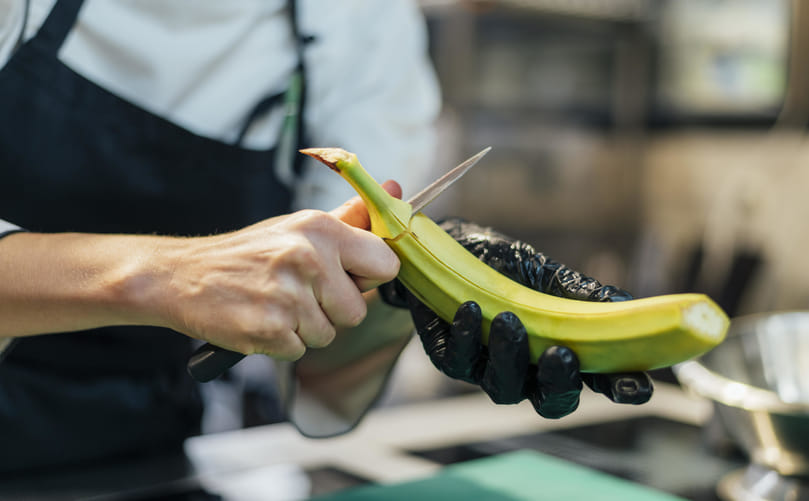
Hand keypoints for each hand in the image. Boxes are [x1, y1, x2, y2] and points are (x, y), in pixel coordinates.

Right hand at [153, 182, 402, 360]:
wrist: (183, 276)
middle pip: (358, 310)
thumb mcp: (298, 227)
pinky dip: (282, 343)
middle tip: (300, 293)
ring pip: (329, 334)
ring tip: (275, 304)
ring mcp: (289, 296)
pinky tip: (261, 319)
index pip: (385, 264)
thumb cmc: (249, 253)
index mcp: (320, 230)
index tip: (349, 277)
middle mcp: (308, 258)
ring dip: (305, 328)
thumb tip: (395, 188)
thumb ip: (349, 216)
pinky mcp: (270, 330)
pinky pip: (300, 350)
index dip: (369, 277)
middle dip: (333, 310)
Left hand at [384, 218, 652, 417]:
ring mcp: (488, 369)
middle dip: (558, 383)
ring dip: (509, 356)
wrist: (452, 247)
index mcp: (562, 353)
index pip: (598, 381)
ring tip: (508, 319)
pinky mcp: (451, 358)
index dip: (618, 388)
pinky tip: (469, 309)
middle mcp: (529, 371)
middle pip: (551, 402)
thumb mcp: (549, 275)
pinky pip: (458, 362)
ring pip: (503, 387)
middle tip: (561, 354)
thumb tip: (630, 306)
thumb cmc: (507, 267)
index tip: (637, 388)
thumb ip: (585, 296)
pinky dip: (465, 337)